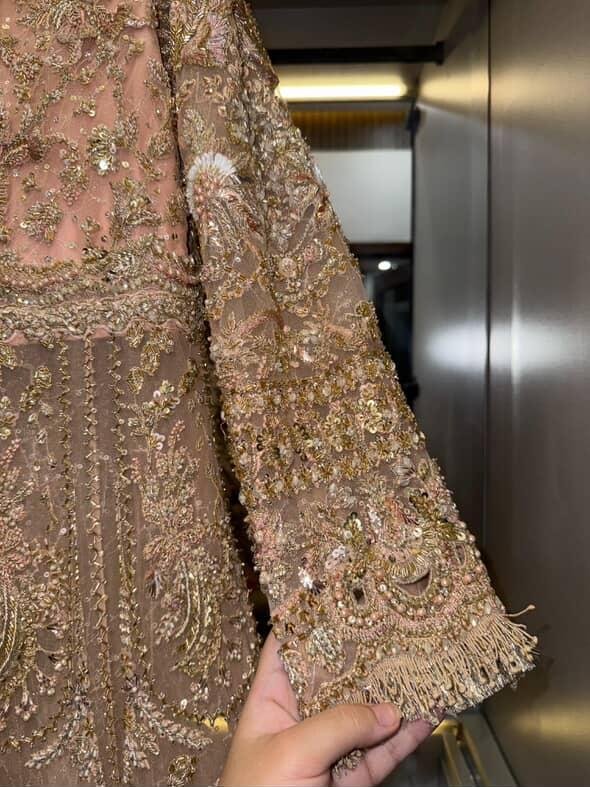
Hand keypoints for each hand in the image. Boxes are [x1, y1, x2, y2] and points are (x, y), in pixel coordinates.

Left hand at [219, 631, 433, 786]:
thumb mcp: (291, 752)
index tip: (341, 591)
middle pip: (336, 678)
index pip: (287, 647)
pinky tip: (428, 720)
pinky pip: (381, 756)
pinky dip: (406, 740)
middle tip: (398, 627)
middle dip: (366, 656)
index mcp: (270, 702)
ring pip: (366, 717)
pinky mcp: (350, 783)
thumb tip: (388, 712)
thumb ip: (338, 725)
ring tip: (425, 670)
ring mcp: (327, 753)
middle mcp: (299, 721)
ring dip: (396, 698)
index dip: (309, 618)